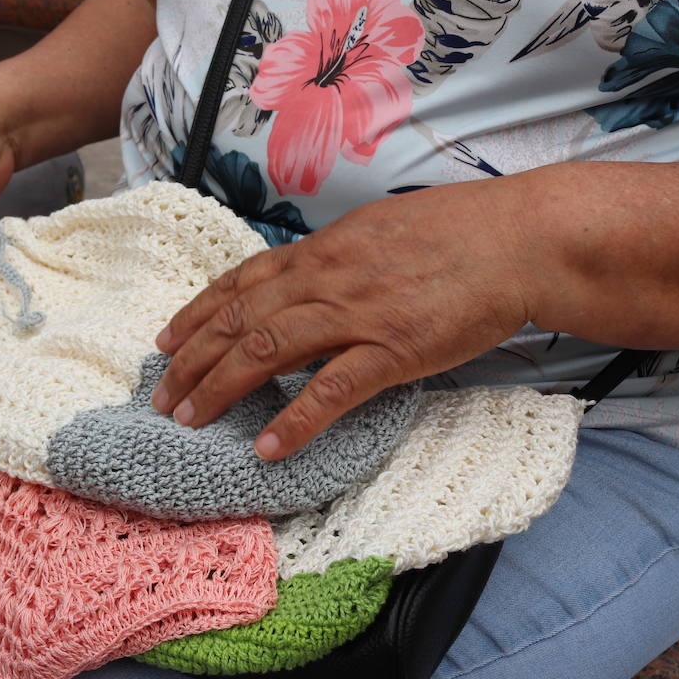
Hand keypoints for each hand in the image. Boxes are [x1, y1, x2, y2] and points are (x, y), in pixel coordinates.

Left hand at [150, 180, 537, 460]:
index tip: (164, 341)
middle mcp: (326, 278)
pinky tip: (268, 448)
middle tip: (161, 397)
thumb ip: (337, 257)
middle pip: (238, 321)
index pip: (239, 282)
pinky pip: (331, 389)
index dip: (195, 314)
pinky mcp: (394, 350)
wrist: (516, 240)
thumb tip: (307, 275)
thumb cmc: (457, 232)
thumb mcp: (378, 230)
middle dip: (191, 360)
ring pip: (266, 351)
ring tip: (190, 422)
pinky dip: (295, 420)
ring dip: (220, 389)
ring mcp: (356, 314)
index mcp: (322, 250)